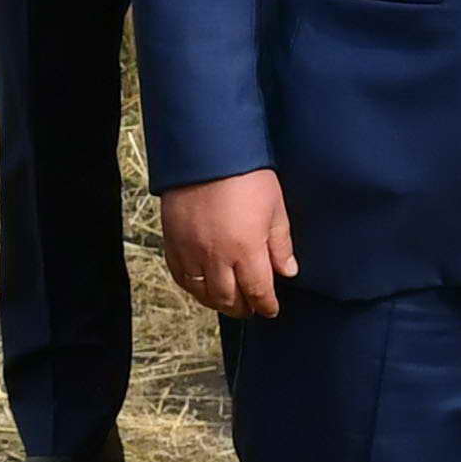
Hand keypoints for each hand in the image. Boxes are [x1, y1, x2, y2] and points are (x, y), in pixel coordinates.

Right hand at [159, 169, 298, 317]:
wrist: (206, 151)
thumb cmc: (246, 175)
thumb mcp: (275, 207)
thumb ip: (280, 244)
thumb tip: (288, 271)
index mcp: (246, 250)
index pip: (258, 292)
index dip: (266, 305)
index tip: (271, 309)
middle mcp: (216, 257)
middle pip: (228, 299)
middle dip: (242, 308)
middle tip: (251, 308)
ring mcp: (191, 251)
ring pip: (202, 293)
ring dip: (217, 302)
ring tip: (228, 301)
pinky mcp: (172, 242)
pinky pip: (180, 276)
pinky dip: (193, 287)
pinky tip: (202, 286)